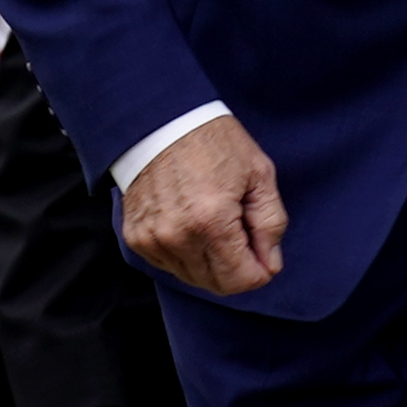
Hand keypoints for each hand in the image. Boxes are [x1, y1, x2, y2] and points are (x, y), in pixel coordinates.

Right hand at [121, 114, 286, 298]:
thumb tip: (270, 265)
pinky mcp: (136, 238)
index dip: (260, 272)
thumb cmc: (214, 142)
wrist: (161, 122)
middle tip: (240, 231)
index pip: (241, 280)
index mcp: (211, 221)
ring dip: (210, 262)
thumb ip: (271, 224)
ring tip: (214, 222)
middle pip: (217, 285)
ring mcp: (152, 239)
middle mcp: (177, 236)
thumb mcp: (259, 175)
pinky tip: (191, 224)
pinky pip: (169, 265)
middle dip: (236, 268)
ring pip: (192, 278)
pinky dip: (185, 253)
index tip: (262, 252)